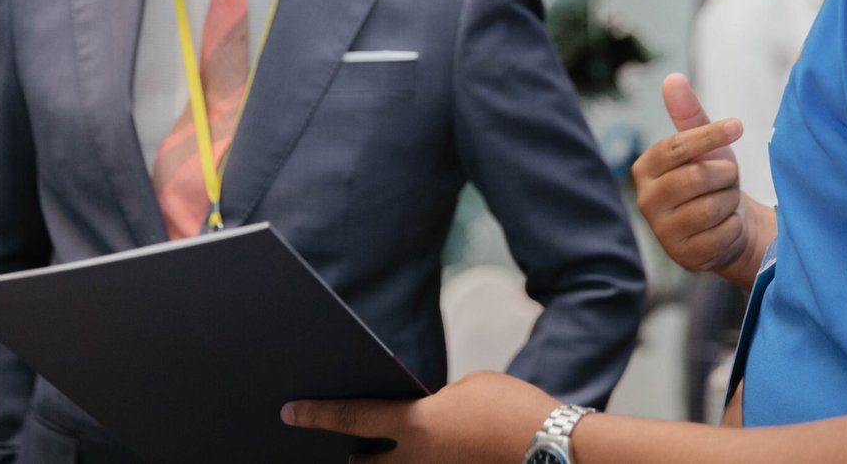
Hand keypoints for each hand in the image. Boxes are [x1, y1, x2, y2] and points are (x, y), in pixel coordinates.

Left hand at [282, 371, 558, 463]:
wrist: (557, 451)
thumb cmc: (515, 411)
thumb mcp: (468, 389)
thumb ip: (435, 403)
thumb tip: (426, 419)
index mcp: (416, 426)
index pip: (353, 419)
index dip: (317, 415)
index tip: (289, 412)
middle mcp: (417, 463)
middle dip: (347, 458)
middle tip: (333, 450)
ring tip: (367, 456)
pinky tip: (431, 453)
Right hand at [633, 73, 760, 287]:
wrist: (726, 225)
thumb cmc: (712, 179)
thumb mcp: (703, 144)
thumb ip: (686, 112)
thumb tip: (672, 78)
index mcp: (644, 168)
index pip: (677, 146)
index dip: (710, 135)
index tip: (738, 126)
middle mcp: (646, 200)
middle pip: (697, 177)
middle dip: (724, 175)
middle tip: (725, 179)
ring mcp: (662, 231)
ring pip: (711, 207)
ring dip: (729, 201)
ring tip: (723, 201)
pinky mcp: (683, 255)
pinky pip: (720, 234)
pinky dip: (732, 227)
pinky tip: (724, 226)